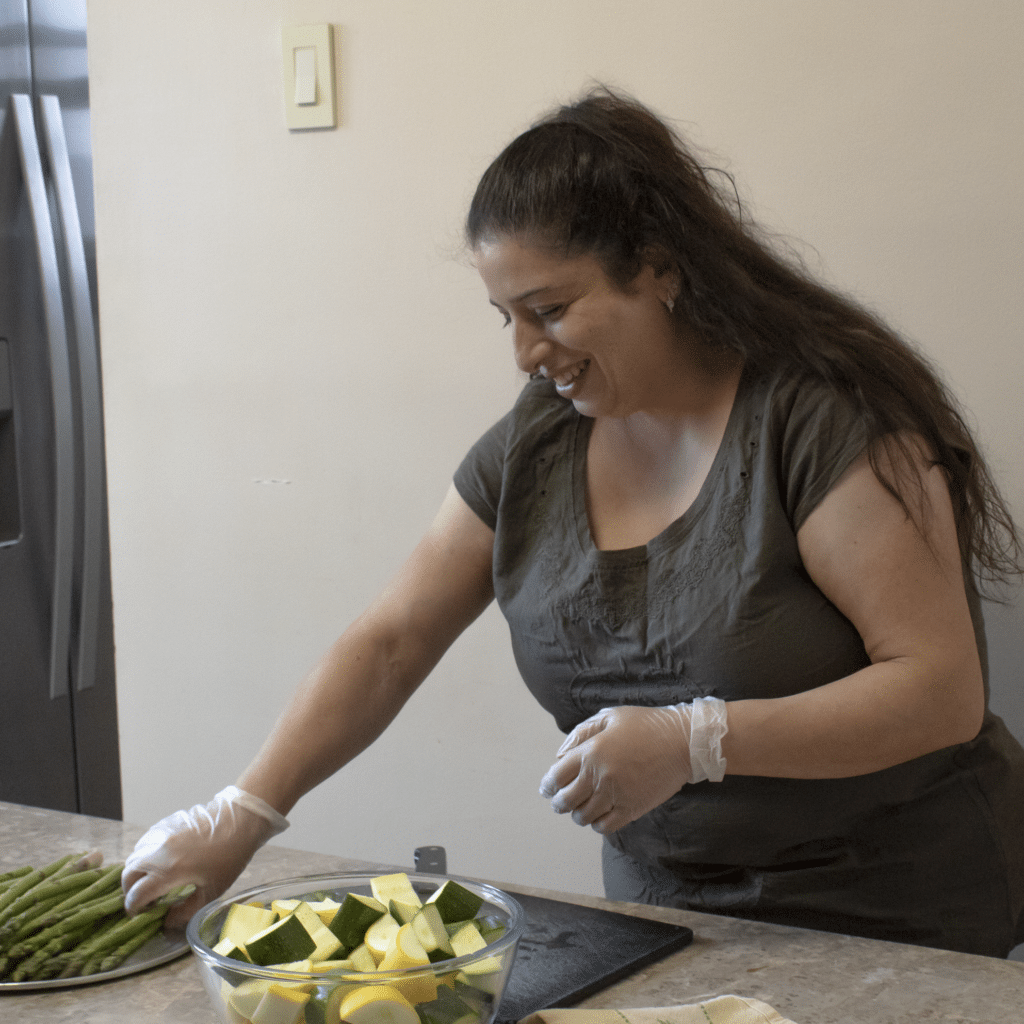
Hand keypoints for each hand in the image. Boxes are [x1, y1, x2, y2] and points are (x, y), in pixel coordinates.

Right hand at [121, 786, 287, 928]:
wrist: (240, 821)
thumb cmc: (229, 858)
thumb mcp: (211, 892)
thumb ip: (186, 911)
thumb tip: (166, 921)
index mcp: (168, 871)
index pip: (136, 895)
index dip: (134, 908)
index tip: (140, 914)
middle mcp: (157, 852)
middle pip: (127, 875)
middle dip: (130, 890)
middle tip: (144, 899)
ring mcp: (159, 835)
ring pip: (134, 856)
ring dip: (136, 871)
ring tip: (151, 880)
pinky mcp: (165, 823)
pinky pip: (145, 842)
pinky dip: (145, 855)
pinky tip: (160, 861)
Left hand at [538, 705, 692, 834]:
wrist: (683, 742)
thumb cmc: (645, 725)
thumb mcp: (609, 717)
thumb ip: (581, 733)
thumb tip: (560, 755)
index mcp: (591, 752)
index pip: (556, 777)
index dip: (547, 786)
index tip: (547, 789)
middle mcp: (599, 776)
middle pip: (566, 801)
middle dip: (559, 803)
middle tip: (560, 802)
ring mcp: (615, 795)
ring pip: (583, 817)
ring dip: (578, 814)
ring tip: (582, 808)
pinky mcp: (632, 809)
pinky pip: (605, 826)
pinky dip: (597, 824)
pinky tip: (600, 815)